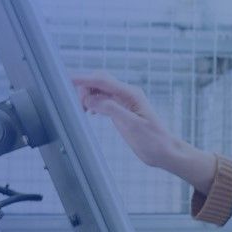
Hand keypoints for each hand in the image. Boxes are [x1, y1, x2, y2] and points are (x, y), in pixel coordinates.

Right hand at [72, 74, 215, 191]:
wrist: (164, 152)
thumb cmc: (153, 140)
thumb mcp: (132, 125)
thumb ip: (112, 110)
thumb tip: (91, 99)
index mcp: (131, 94)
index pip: (103, 80)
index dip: (84, 79)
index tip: (67, 80)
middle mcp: (127, 94)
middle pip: (99, 81)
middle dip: (84, 87)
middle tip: (76, 105)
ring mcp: (124, 102)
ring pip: (100, 90)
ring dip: (87, 95)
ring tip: (81, 110)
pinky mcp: (121, 110)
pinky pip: (103, 100)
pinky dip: (92, 102)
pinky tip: (89, 112)